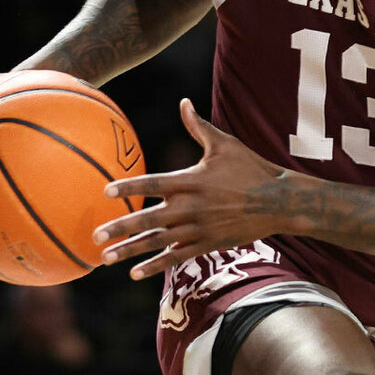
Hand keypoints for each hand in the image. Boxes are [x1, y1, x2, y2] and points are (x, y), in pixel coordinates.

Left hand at [95, 98, 287, 279]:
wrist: (278, 201)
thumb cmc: (252, 169)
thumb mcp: (225, 144)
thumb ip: (199, 126)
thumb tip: (183, 102)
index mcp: (191, 180)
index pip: (153, 183)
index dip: (129, 187)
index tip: (106, 192)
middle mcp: (190, 206)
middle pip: (148, 218)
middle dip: (120, 227)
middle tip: (96, 235)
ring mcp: (198, 228)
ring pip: (157, 242)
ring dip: (130, 251)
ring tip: (105, 258)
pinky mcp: (207, 244)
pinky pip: (176, 257)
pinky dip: (155, 265)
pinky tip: (136, 273)